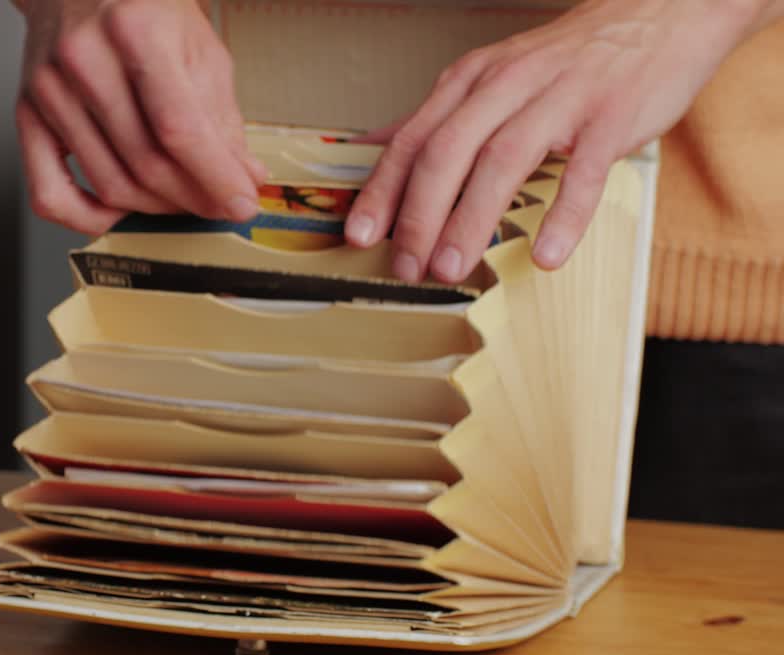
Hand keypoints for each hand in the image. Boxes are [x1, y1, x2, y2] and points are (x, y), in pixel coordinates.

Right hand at [16, 0, 266, 234]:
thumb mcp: (196, 44)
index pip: (179, 128)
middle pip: (145, 163)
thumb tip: (241, 175)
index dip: (215, 176)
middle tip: (218, 203)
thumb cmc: (140, 4)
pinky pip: (49, 193)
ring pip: (109, 184)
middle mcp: (85, 58)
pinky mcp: (27, 112)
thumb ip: (220, 114)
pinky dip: (85, 218)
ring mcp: (50, 89)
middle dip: (193, 197)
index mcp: (135, 29)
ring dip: (155, 207)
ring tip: (180, 198)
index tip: (240, 203)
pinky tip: (118, 211)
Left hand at [344, 0, 778, 283]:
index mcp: (471, 81)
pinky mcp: (611, 116)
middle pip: (447, 152)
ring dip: (472, 219)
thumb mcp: (489, 77)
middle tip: (407, 267)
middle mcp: (507, 85)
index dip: (383, 190)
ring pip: (503, 160)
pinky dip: (564, 214)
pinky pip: (584, 171)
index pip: (413, 140)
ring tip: (452, 267)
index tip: (359, 235)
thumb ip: (436, 117)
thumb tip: (374, 146)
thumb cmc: (565, 60)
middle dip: (420, 215)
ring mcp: (560, 98)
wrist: (656, 16)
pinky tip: (545, 254)